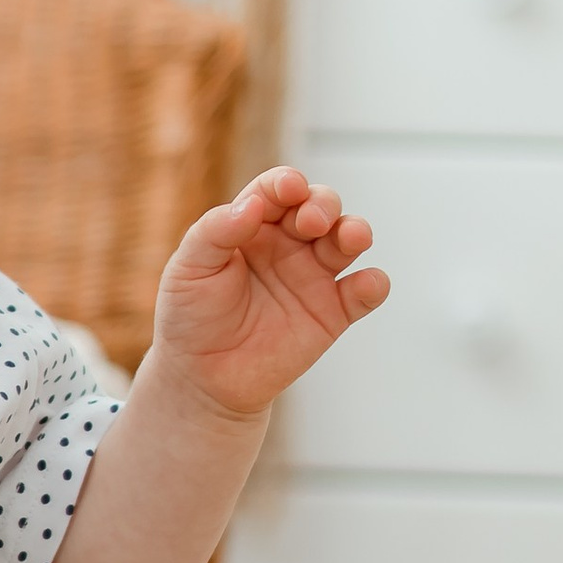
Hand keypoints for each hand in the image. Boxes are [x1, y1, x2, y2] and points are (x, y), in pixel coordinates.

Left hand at [148, 166, 387, 419]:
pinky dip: (373, 284)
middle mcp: (288, 245)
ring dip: (355, 231)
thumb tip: (253, 204)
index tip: (289, 188)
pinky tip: (366, 284)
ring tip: (352, 238)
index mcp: (253, 226)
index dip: (286, 184)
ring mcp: (313, 277)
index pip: (277, 191)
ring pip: (348, 240)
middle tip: (311, 222)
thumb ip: (215, 232)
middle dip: (323, 204)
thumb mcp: (188, 269)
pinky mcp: (332, 313)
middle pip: (320, 206)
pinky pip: (363, 292)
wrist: (202, 378)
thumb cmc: (190, 318)